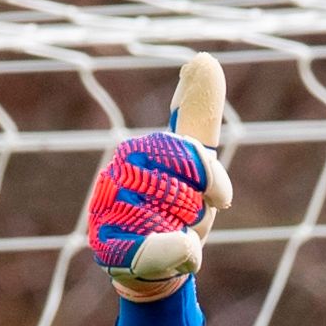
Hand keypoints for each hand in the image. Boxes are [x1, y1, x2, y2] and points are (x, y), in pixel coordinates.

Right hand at [88, 54, 234, 300]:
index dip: (209, 180)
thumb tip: (202, 57)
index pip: (186, 153)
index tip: (218, 198)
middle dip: (197, 213)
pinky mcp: (106, 247)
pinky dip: (173, 255)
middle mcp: (120, 173)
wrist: (156, 267)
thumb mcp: (196, 163)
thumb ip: (199, 116)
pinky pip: (151, 251)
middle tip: (187, 219)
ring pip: (174, 225)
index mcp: (143, 151)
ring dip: (187, 238)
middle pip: (185, 195)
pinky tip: (177, 255)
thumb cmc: (178, 209)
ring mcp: (109, 210)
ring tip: (173, 236)